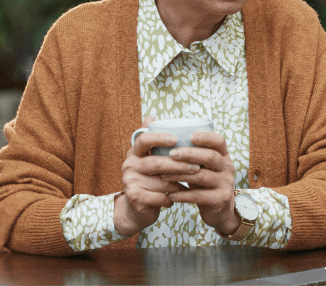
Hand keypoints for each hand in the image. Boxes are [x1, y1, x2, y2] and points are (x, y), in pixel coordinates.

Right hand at [115, 116, 203, 236]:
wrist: (136, 208)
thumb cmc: (149, 180)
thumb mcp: (149, 160)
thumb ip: (153, 142)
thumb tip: (151, 116)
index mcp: (134, 153)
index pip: (143, 140)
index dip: (159, 138)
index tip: (176, 139)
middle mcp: (129, 165)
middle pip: (156, 162)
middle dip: (179, 165)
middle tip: (197, 166)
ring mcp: (130, 182)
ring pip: (160, 182)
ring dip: (179, 183)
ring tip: (191, 184)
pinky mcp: (135, 198)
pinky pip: (159, 197)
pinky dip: (171, 198)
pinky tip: (178, 198)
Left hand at [162, 132, 239, 235]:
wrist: (220, 211)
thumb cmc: (205, 184)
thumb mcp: (203, 168)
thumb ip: (192, 157)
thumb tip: (165, 142)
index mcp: (224, 156)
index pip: (219, 141)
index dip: (206, 137)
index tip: (190, 136)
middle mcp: (227, 168)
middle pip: (210, 157)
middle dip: (189, 154)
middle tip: (171, 154)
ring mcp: (226, 184)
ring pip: (201, 176)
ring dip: (180, 175)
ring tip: (164, 175)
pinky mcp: (220, 200)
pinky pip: (198, 196)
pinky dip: (182, 195)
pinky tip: (171, 195)